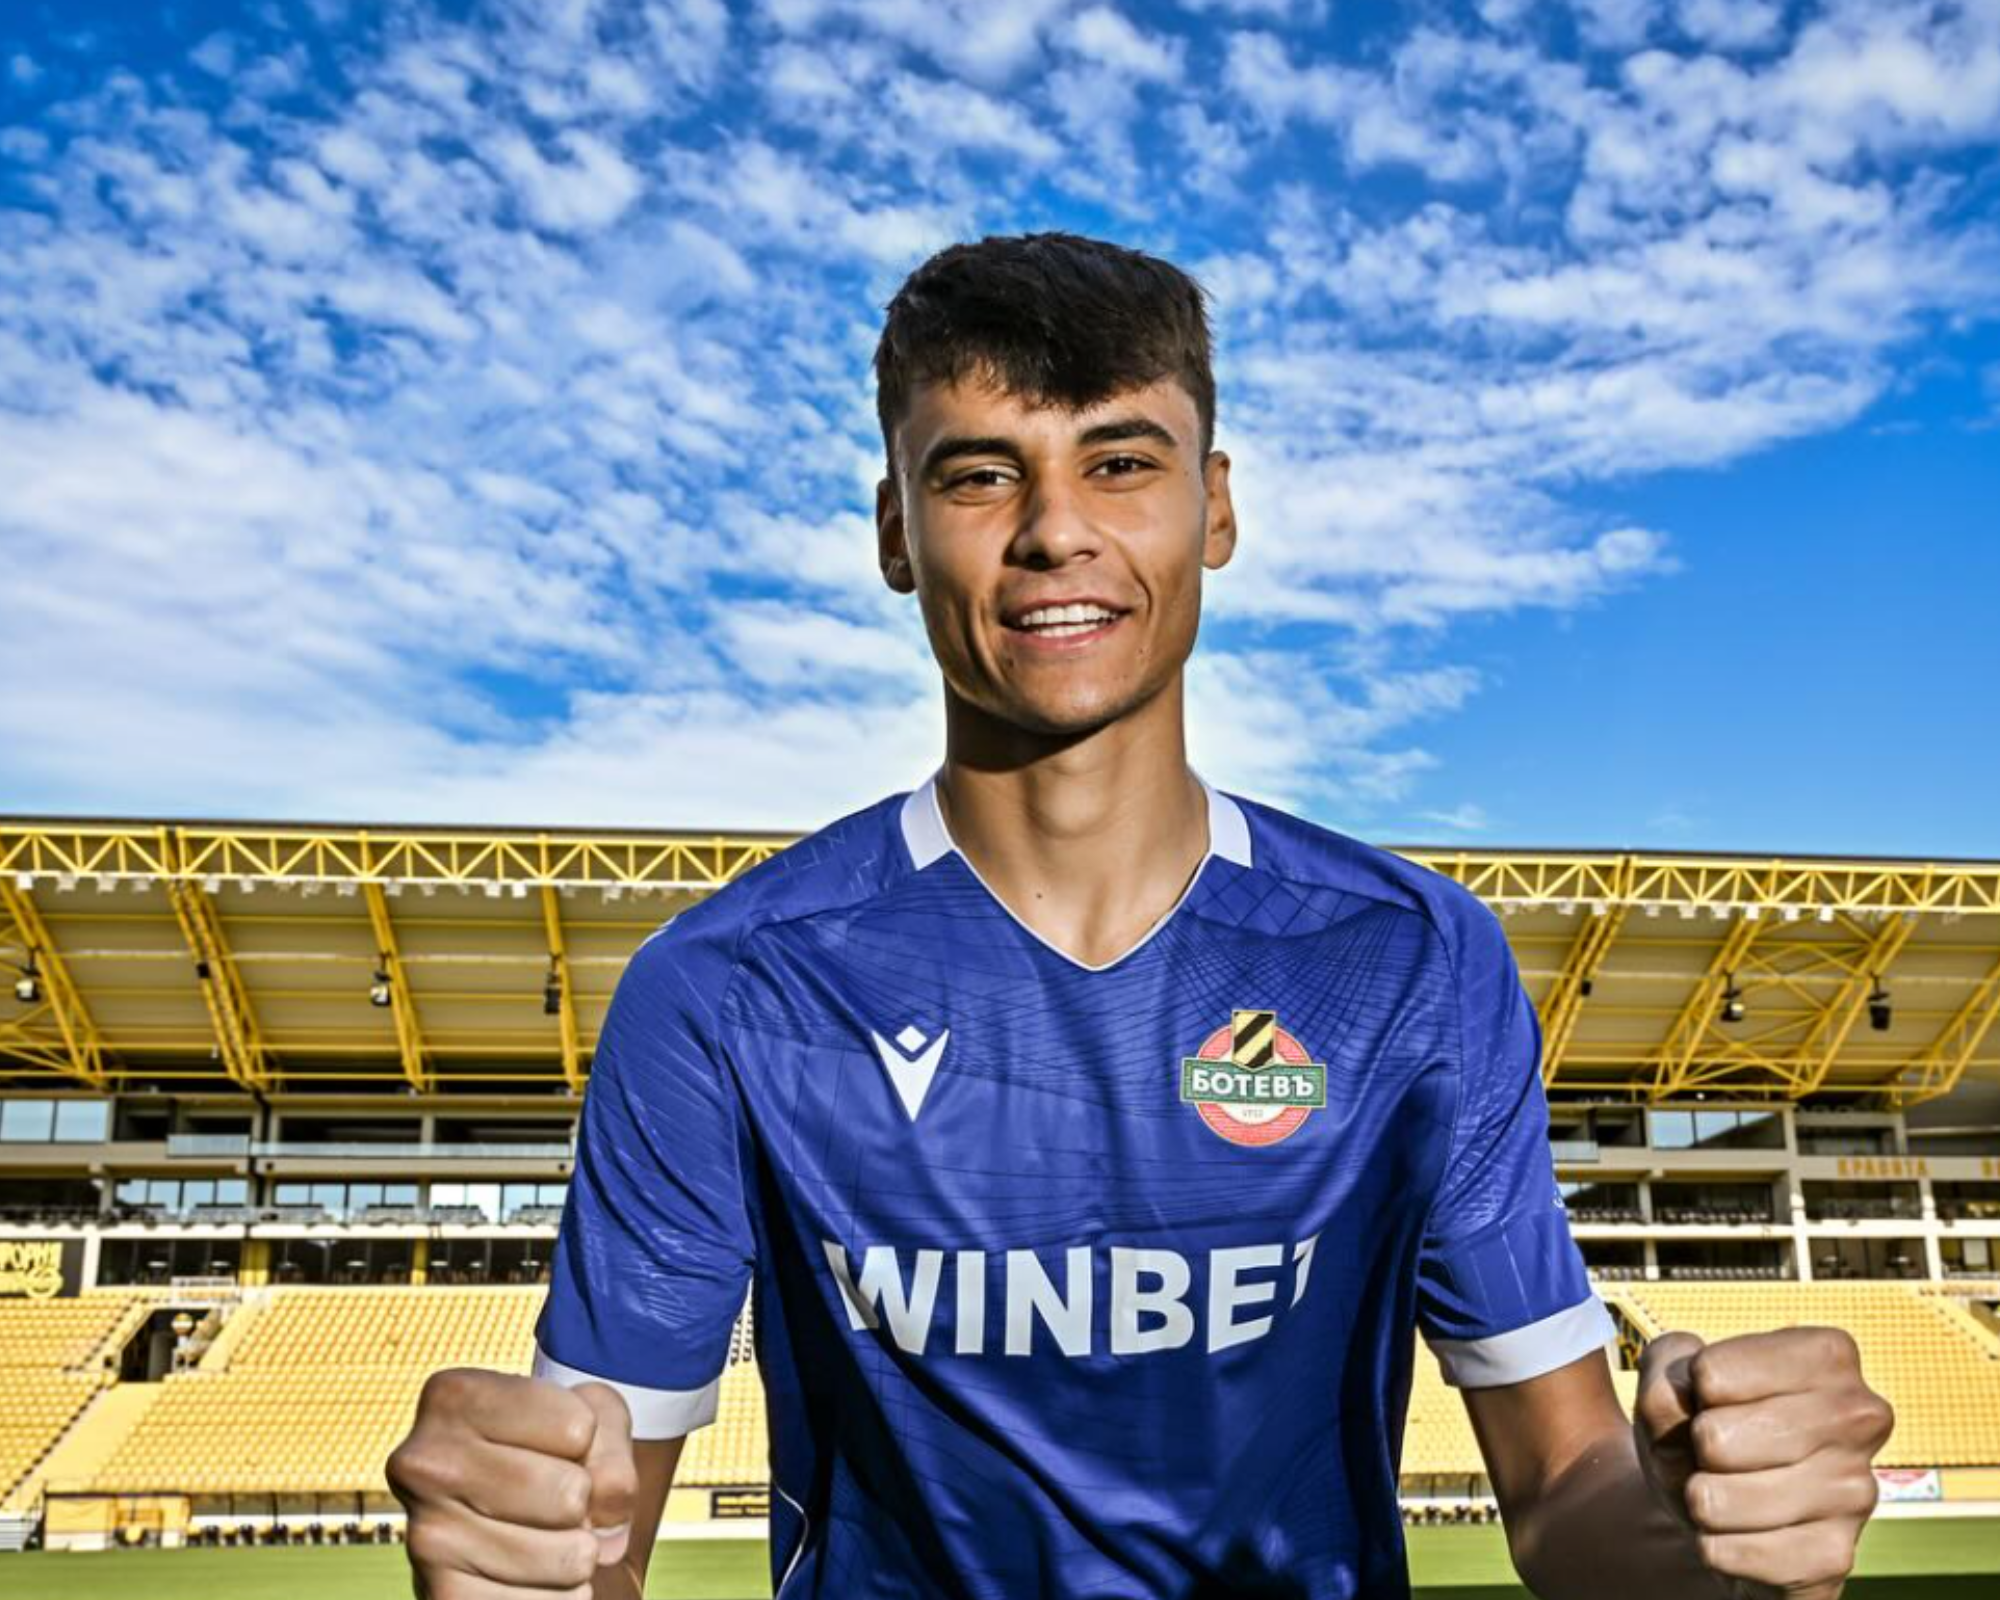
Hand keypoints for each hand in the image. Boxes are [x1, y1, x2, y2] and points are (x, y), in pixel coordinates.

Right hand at [387, 1368, 636, 1598]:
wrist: (510, 1521)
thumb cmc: (554, 1452)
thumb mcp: (593, 1418)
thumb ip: (613, 1451)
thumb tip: (601, 1536)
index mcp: (453, 1397)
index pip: (578, 1429)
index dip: (586, 1441)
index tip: (555, 1443)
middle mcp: (423, 1463)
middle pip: (571, 1494)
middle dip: (584, 1505)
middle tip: (554, 1502)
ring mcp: (425, 1537)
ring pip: (569, 1556)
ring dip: (577, 1555)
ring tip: (545, 1540)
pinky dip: (561, 1598)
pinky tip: (533, 1581)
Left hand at [1634, 1328, 1893, 1599]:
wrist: (1725, 1508)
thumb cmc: (1706, 1425)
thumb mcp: (1671, 1379)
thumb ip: (1664, 1370)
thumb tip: (1683, 1397)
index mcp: (1828, 1355)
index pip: (1709, 1374)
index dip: (1689, 1393)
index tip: (1713, 1398)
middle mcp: (1860, 1417)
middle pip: (1713, 1438)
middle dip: (1693, 1452)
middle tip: (1718, 1454)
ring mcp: (1856, 1490)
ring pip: (1717, 1499)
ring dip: (1700, 1501)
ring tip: (1727, 1492)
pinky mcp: (1836, 1556)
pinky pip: (1731, 1553)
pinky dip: (1714, 1546)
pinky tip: (1739, 1535)